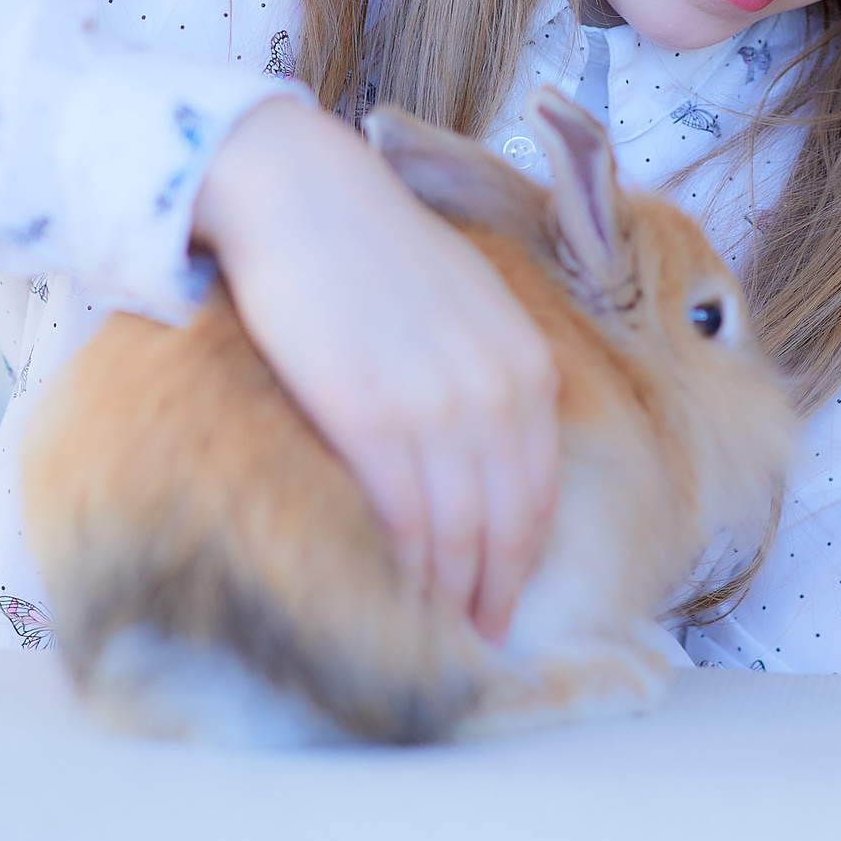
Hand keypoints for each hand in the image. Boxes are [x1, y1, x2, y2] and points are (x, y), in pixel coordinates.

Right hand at [191, 96, 559, 642]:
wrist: (301, 197)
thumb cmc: (375, 249)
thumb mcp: (468, 305)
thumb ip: (489, 375)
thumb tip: (485, 452)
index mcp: (527, 366)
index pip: (539, 493)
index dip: (520, 562)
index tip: (502, 603)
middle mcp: (497, 393)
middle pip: (507, 526)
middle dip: (491, 595)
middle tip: (472, 643)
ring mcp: (439, 409)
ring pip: (457, 536)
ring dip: (449, 597)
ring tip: (433, 635)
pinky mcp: (373, 419)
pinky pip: (401, 520)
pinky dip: (403, 570)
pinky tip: (393, 595)